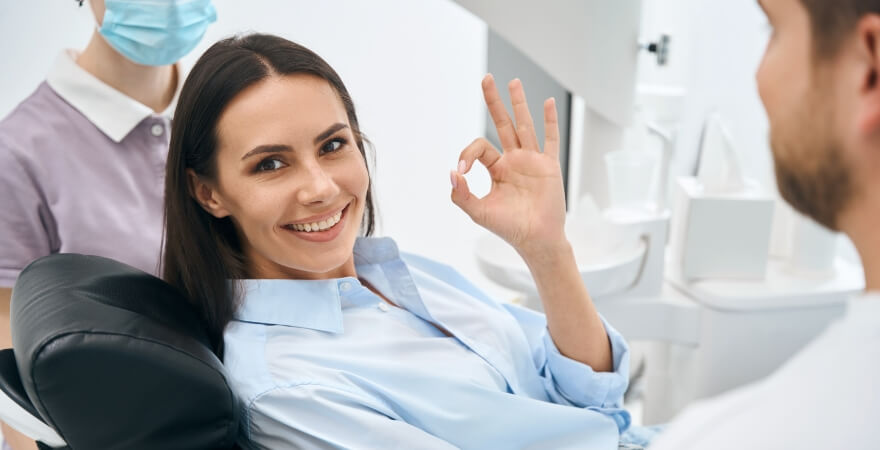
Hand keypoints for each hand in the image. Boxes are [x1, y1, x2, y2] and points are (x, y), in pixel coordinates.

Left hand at [450, 75, 567, 258]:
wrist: (536, 240)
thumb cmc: (509, 228)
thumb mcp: (478, 212)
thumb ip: (462, 194)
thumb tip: (452, 172)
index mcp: (497, 169)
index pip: (480, 148)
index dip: (467, 155)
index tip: (462, 172)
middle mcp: (514, 161)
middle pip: (502, 124)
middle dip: (494, 102)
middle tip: (486, 79)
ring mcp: (532, 161)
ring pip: (524, 126)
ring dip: (519, 103)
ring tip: (513, 81)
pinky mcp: (549, 166)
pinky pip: (550, 139)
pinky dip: (550, 121)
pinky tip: (548, 102)